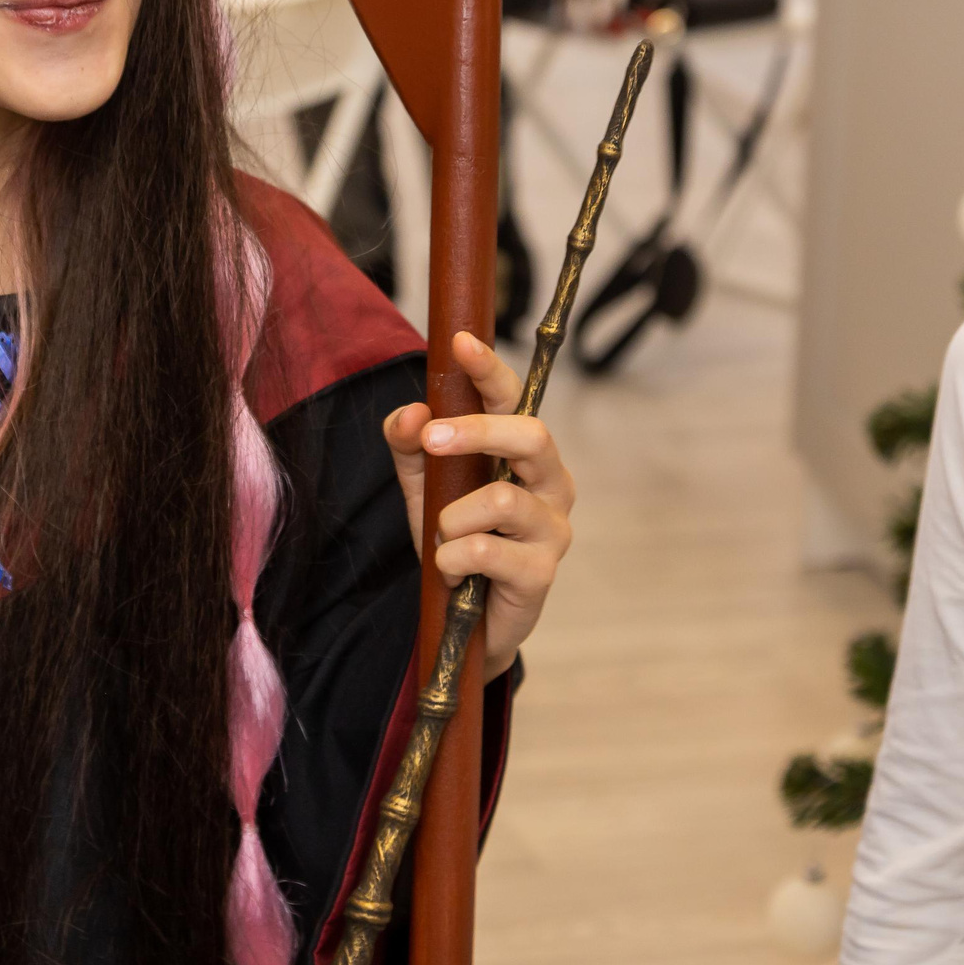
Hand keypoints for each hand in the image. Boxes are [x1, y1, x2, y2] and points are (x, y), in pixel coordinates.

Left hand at [383, 332, 575, 679]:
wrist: (464, 621)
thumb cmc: (455, 540)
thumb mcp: (423, 487)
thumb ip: (410, 445)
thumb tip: (411, 414)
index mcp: (524, 452)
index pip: (515, 399)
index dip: (490, 370)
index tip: (461, 343)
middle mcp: (551, 482)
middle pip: (532, 434)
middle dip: (476, 431)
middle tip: (430, 443)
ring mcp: (552, 528)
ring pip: (502, 498)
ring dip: (452, 518)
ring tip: (442, 537)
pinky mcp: (542, 573)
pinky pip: (488, 551)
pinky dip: (453, 558)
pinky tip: (450, 570)